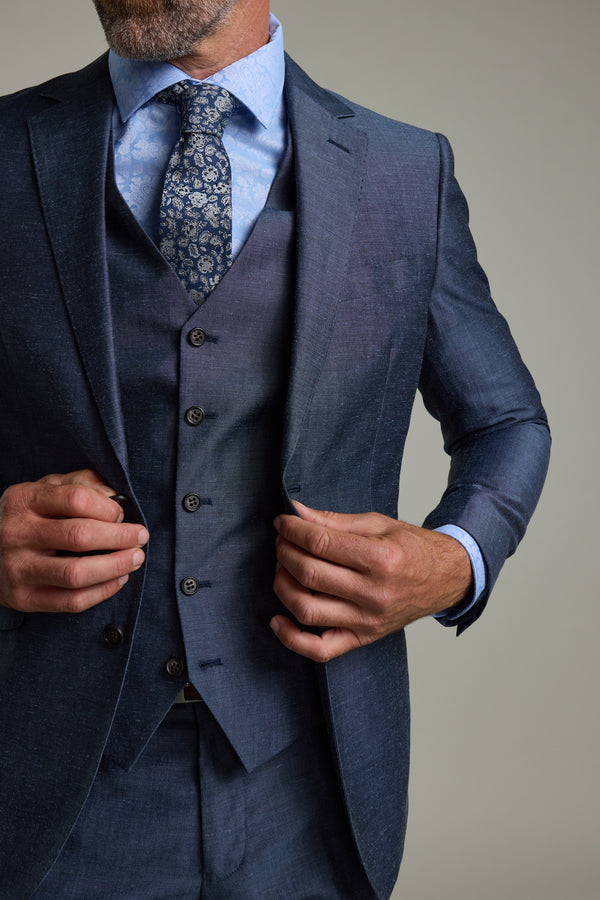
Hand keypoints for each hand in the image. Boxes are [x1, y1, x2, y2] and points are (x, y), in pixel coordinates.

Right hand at [0, 469, 147, 612]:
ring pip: (77, 573)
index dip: (108, 508)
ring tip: (135, 558)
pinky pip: (71, 601)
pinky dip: (103, 591)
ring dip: (116, 567)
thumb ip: (80, 484)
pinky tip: (118, 579)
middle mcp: (16, 533)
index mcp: (24, 499)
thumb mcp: (45, 489)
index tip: (122, 515)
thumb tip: (115, 497)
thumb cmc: (27, 516)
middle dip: (120, 537)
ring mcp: (17, 568)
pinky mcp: (22, 598)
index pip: (76, 499)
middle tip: (141, 537)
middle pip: (80, 536)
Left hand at [271, 502, 471, 661]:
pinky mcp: (363, 638)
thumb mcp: (378, 524)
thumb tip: (296, 512)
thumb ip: (334, 520)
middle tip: (282, 541)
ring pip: (307, 610)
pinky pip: (320, 650)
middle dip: (285, 552)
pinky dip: (292, 639)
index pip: (320, 543)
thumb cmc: (412, 549)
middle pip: (309, 573)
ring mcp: (367, 620)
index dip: (293, 530)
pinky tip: (278, 620)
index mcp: (380, 558)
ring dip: (283, 586)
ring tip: (283, 569)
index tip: (282, 523)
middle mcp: (374, 593)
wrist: (445, 579)